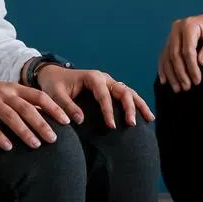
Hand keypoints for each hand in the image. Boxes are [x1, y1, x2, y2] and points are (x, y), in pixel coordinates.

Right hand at [0, 72, 69, 150]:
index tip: (66, 121)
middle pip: (27, 108)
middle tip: (54, 139)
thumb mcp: (1, 91)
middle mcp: (3, 92)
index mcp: (12, 87)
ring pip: (11, 117)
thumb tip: (40, 114)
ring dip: (25, 132)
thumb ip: (18, 100)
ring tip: (36, 145)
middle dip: (43, 124)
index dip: (53, 108)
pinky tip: (7, 147)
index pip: (38, 96)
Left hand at [37, 66, 154, 127]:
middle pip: (122, 91)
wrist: (53, 75)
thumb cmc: (54, 85)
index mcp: (92, 77)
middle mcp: (104, 78)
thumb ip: (67, 106)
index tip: (112, 126)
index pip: (104, 95)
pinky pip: (127, 94)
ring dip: (139, 104)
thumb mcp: (55, 95)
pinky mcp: (110, 88)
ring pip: (129, 91)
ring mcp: (109, 82)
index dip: (109, 110)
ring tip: (149, 119)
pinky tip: (145, 115)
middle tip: (131, 124)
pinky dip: (136, 103)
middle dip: (129, 107)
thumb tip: (80, 120)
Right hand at [157, 12, 202, 91]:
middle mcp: (177, 28)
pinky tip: (165, 81)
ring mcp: (172, 34)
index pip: (188, 49)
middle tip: (187, 87)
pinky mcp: (170, 41)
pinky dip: (163, 69)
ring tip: (178, 89)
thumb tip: (202, 62)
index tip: (197, 81)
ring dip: (171, 74)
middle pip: (175, 54)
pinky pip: (163, 56)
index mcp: (189, 25)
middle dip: (181, 73)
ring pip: (167, 56)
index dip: (191, 67)